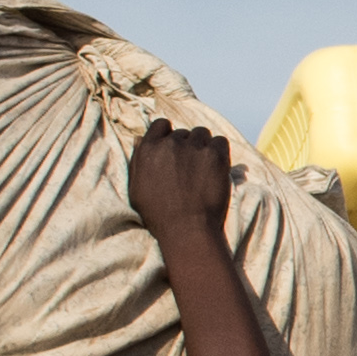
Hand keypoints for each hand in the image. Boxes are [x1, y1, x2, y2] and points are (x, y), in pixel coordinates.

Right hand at [125, 118, 238, 241]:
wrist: (186, 230)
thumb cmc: (159, 215)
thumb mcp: (136, 189)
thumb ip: (138, 161)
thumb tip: (139, 138)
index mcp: (149, 148)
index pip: (161, 125)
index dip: (168, 135)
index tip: (173, 149)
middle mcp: (171, 143)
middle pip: (183, 133)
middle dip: (186, 146)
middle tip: (189, 168)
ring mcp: (194, 147)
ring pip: (202, 134)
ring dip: (203, 146)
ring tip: (203, 168)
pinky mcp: (215, 155)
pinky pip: (220, 141)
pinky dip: (219, 151)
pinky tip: (216, 167)